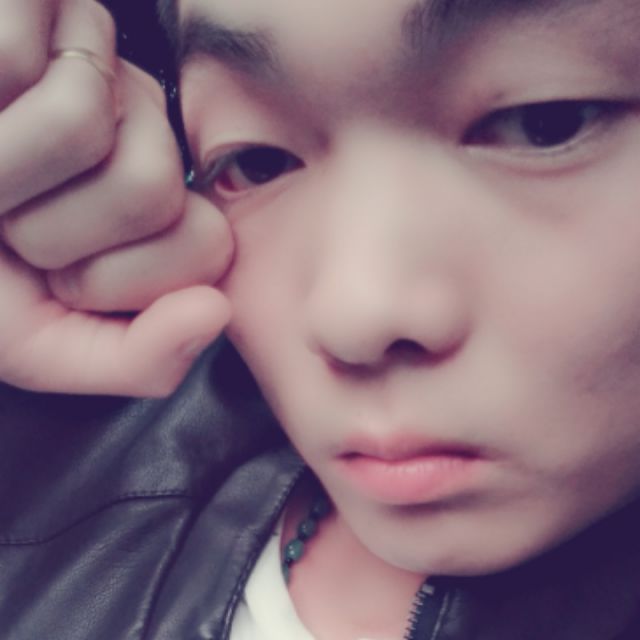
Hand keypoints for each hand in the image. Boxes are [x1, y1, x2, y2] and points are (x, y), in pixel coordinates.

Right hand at [0, 0, 232, 395]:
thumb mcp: (35, 341)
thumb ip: (134, 358)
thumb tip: (215, 311)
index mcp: (164, 223)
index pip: (206, 248)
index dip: (112, 279)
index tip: (54, 273)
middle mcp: (154, 145)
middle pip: (151, 188)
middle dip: (48, 224)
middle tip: (11, 214)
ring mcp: (116, 76)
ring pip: (84, 122)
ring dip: (7, 157)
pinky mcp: (69, 16)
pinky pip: (27, 53)